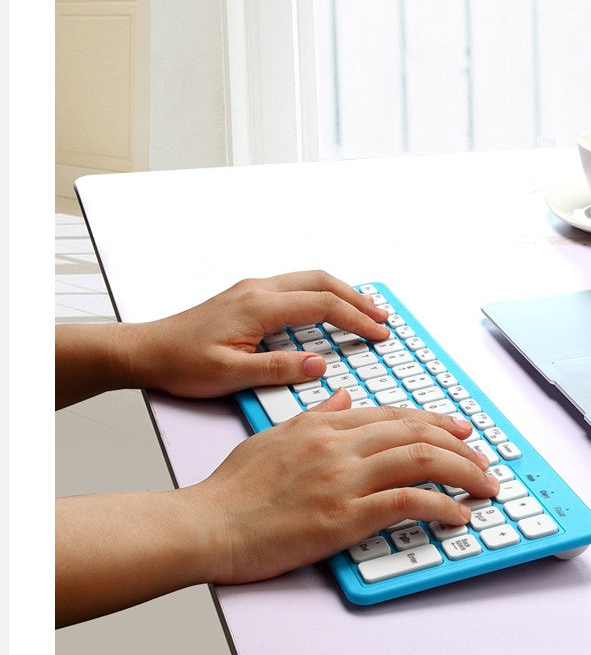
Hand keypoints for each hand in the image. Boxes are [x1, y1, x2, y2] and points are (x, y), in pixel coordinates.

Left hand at [125, 270, 390, 397]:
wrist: (144, 351)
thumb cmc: (180, 363)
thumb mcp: (230, 375)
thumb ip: (278, 369)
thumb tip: (318, 365)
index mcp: (259, 306)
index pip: (322, 305)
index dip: (355, 319)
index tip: (378, 333)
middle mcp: (258, 289)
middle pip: (322, 281)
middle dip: (357, 298)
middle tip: (382, 318)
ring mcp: (252, 289)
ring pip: (309, 279)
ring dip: (341, 293)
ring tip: (365, 310)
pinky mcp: (246, 296)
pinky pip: (295, 286)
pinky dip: (322, 294)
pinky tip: (328, 309)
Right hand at [185, 393, 499, 584]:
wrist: (207, 524)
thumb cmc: (232, 488)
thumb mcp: (274, 436)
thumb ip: (314, 415)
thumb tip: (342, 395)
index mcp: (324, 425)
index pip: (393, 415)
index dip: (434, 422)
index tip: (459, 430)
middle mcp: (339, 446)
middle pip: (416, 434)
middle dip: (459, 445)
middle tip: (483, 458)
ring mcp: (343, 480)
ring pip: (420, 461)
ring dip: (463, 472)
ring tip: (485, 485)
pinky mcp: (343, 517)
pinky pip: (406, 503)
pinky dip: (440, 505)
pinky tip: (458, 513)